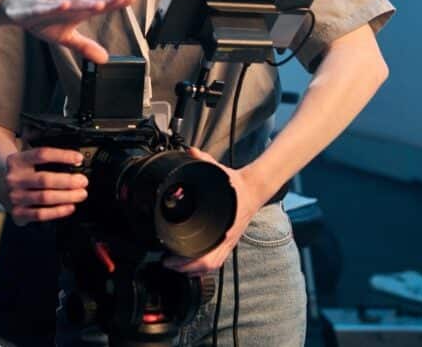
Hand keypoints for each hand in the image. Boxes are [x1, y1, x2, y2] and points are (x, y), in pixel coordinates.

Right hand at [2, 0, 137, 63]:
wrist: (13, 9)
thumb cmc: (41, 20)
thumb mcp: (65, 37)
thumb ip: (85, 46)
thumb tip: (105, 59)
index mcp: (76, 9)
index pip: (99, 4)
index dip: (116, 2)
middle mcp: (67, 3)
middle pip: (89, 2)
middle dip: (106, 0)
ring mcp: (51, 4)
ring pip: (71, 4)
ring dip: (85, 3)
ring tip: (100, 4)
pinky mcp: (36, 8)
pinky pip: (47, 7)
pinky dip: (55, 6)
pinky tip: (65, 4)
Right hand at [4, 147, 88, 224]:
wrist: (1, 186)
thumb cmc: (23, 172)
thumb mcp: (28, 160)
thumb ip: (47, 161)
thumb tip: (75, 163)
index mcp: (16, 160)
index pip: (41, 155)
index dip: (62, 156)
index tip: (78, 159)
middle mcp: (13, 178)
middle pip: (44, 179)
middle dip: (68, 181)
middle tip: (83, 181)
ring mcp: (14, 197)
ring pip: (44, 198)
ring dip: (67, 196)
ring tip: (80, 194)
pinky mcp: (18, 213)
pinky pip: (40, 214)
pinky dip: (58, 211)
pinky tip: (70, 207)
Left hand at [162, 147, 265, 275]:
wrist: (255, 189)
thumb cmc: (237, 185)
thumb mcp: (219, 172)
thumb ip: (203, 161)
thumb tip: (190, 152)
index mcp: (223, 228)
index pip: (207, 256)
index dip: (188, 263)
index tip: (169, 259)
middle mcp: (226, 238)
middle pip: (206, 266)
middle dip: (185, 269)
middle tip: (166, 263)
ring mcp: (227, 241)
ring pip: (211, 266)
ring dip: (193, 269)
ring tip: (174, 265)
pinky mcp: (227, 240)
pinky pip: (215, 259)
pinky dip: (201, 264)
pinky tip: (190, 262)